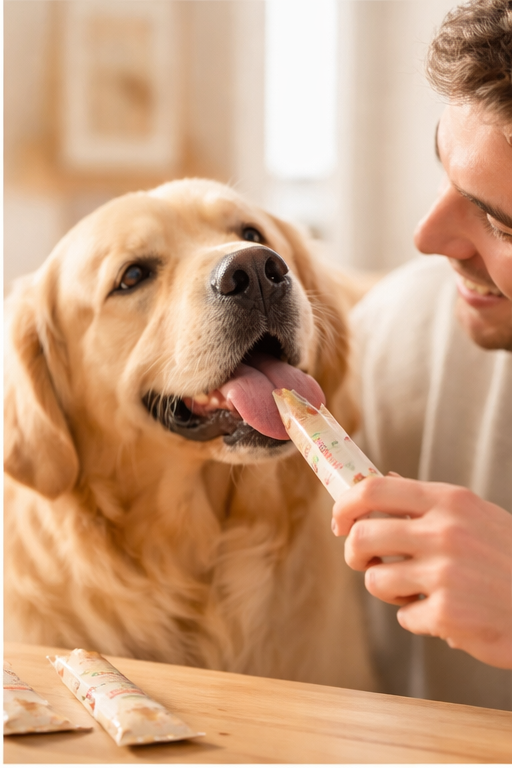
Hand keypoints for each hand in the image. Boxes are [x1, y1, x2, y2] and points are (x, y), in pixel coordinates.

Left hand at [331, 476, 511, 668]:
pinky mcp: (447, 614)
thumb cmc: (510, 558)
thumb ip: (427, 502)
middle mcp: (444, 532)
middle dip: (354, 553)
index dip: (345, 505)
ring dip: (389, 590)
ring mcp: (445, 573)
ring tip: (416, 590)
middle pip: (362, 536)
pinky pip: (405, 616)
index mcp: (449, 501)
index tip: (339, 521)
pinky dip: (419, 618)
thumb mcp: (475, 515)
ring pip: (376, 580)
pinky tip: (446, 614)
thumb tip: (382, 478)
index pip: (373, 489)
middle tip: (366, 561)